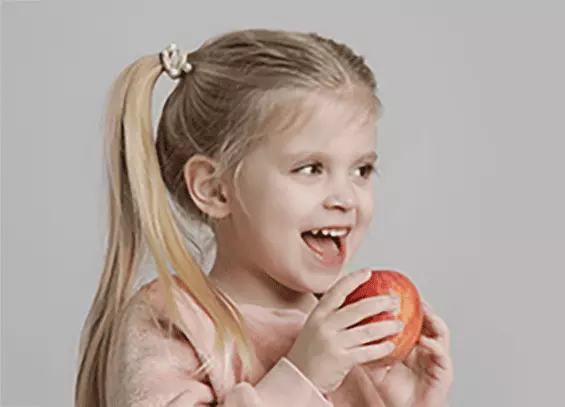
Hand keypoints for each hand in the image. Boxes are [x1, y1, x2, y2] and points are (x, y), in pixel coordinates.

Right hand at [286, 268, 403, 394]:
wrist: (297, 378)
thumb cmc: (308, 353)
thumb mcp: (314, 328)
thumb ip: (331, 317)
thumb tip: (355, 305)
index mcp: (317, 314)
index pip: (337, 291)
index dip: (353, 279)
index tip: (368, 272)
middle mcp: (325, 325)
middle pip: (358, 308)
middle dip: (380, 302)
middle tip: (394, 300)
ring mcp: (333, 342)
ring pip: (367, 330)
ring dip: (387, 326)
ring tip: (399, 324)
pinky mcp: (341, 359)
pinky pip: (367, 351)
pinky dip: (381, 348)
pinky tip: (391, 346)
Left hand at [363, 299, 452, 406]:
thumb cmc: (395, 393)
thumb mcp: (377, 368)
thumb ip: (367, 350)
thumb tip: (349, 334)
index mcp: (411, 345)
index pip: (412, 320)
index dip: (406, 306)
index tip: (395, 292)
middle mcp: (426, 348)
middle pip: (428, 321)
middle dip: (422, 307)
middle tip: (411, 294)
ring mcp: (436, 358)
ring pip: (440, 332)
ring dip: (433, 320)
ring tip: (423, 310)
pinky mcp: (444, 371)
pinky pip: (441, 354)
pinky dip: (433, 345)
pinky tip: (424, 340)